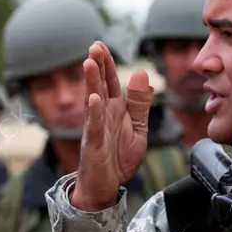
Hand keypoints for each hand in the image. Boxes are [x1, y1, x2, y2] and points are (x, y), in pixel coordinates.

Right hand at [71, 41, 153, 211]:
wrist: (106, 187)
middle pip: (99, 85)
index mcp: (114, 109)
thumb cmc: (118, 158)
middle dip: (97, 65)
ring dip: (91, 82)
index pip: (109, 81)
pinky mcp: (93, 144)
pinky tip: (93, 99)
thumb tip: (141, 73)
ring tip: (89, 63)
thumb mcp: (137, 128)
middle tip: (94, 46)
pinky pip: (94, 126)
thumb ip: (139, 104)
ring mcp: (95, 128)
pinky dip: (94, 113)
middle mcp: (102, 115)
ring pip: (93, 101)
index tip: (101, 45)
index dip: (107, 63)